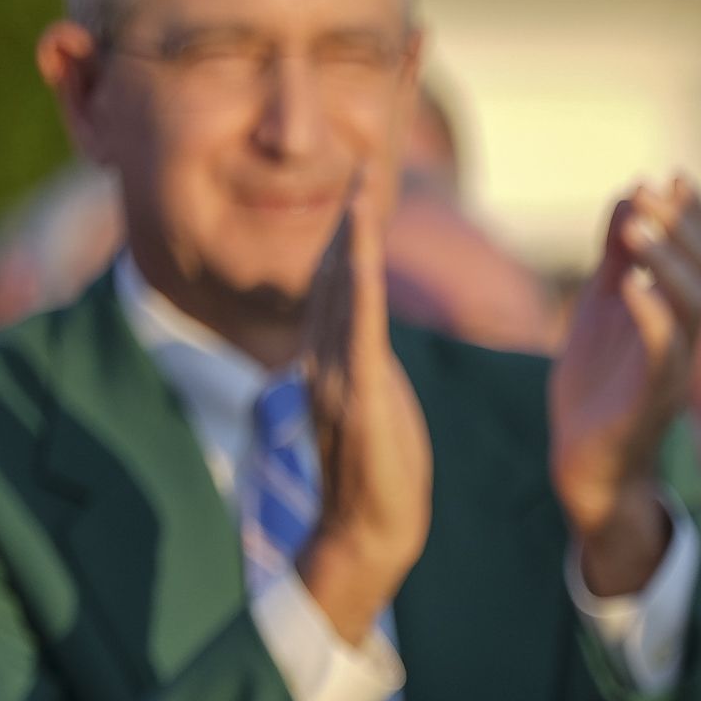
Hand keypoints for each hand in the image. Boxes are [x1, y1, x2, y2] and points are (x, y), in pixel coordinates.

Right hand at [296, 167, 433, 643]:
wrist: (367, 535)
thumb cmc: (378, 478)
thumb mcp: (376, 404)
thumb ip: (367, 364)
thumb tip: (369, 332)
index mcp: (329, 363)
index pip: (338, 290)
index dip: (349, 240)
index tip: (360, 192)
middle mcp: (323, 361)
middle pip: (336, 279)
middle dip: (350, 223)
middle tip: (363, 166)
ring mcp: (336, 376)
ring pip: (343, 294)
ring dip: (354, 239)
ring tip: (364, 189)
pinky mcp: (357, 395)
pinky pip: (359, 328)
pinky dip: (362, 283)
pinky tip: (366, 249)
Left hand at [558, 173, 700, 596]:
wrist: (584, 460)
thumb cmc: (598, 384)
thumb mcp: (601, 304)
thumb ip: (617, 253)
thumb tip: (631, 190)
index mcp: (676, 312)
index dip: (695, 215)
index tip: (674, 176)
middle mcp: (685, 336)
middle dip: (681, 228)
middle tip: (649, 191)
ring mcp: (673, 368)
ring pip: (691, 306)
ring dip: (666, 261)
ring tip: (634, 224)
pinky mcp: (652, 400)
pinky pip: (666, 353)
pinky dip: (653, 315)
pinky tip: (630, 284)